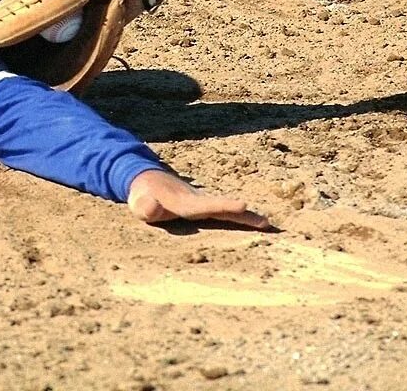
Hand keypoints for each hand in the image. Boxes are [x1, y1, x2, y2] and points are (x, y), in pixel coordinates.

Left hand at [127, 169, 273, 229]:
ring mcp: (203, 204)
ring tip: (267, 224)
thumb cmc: (143, 197)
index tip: (243, 205)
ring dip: (247, 217)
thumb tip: (152, 208)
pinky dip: (241, 218)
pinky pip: (224, 214)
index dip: (224, 206)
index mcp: (184, 202)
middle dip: (243, 214)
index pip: (206, 206)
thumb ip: (145, 207)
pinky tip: (255, 223)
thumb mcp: (139, 204)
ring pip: (227, 211)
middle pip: (224, 208)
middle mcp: (198, 201)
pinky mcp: (204, 208)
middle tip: (265, 221)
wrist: (147, 181)